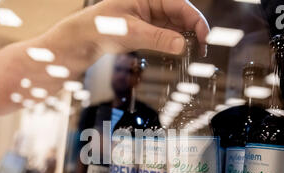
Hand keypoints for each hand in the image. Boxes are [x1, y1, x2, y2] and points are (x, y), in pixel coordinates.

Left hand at [49, 0, 209, 58]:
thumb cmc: (98, 27)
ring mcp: (147, 18)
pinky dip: (173, 44)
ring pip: (174, 27)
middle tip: (202, 51)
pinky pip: (164, 36)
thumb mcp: (130, 32)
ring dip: (184, 39)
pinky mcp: (143, 31)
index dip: (196, 22)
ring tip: (193, 55)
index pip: (181, 6)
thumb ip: (158, 38)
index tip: (205, 39)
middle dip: (193, 31)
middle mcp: (150, 4)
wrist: (78, 42)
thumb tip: (182, 46)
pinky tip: (178, 54)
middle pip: (181, 15)